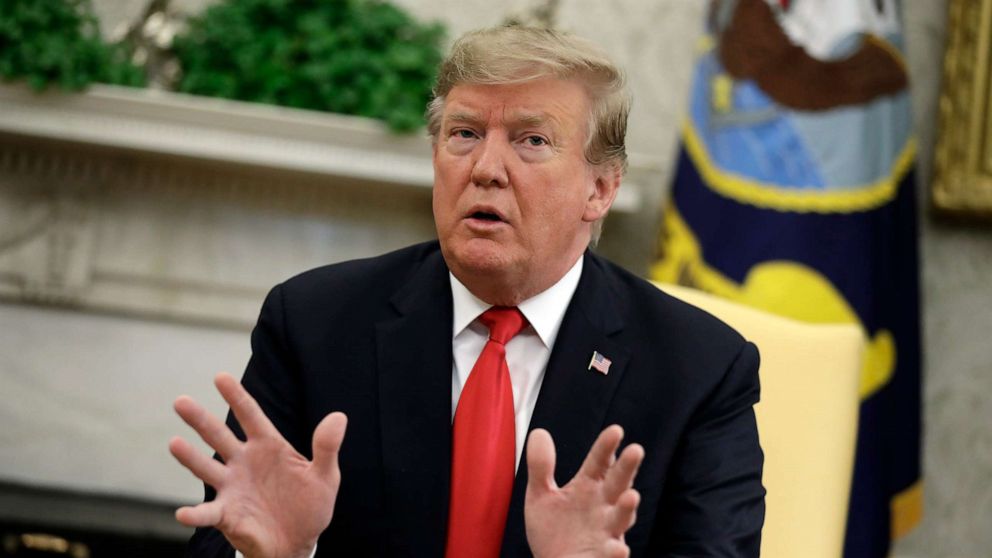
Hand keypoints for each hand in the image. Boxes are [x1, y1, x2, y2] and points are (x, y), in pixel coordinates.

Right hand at [169, 372, 346, 557]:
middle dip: (200, 419)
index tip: (221, 377)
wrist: (298, 544)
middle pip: (219, 436)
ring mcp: (232, 487)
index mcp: (268, 447)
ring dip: (189, 457)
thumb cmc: (310, 505)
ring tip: (174, 443)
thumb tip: (339, 416)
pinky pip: (208, 513)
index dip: (237, 396)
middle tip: (181, 401)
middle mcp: (244, 462)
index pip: (251, 415)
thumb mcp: (325, 476)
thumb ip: (327, 447)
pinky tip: (183, 513)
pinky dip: (195, 514)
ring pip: (206, 468)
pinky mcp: (226, 515)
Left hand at [524, 426, 643, 557]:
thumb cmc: (553, 530)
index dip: (606, 447)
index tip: (615, 430)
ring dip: (627, 508)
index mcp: (589, 487)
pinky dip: (616, 551)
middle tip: (635, 450)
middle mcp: (603, 505)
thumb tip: (539, 432)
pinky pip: (612, 553)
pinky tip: (618, 548)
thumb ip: (541, 466)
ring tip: (631, 496)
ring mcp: (606, 531)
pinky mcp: (603, 555)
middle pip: (618, 483)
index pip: (600, 462)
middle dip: (627, 468)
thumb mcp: (540, 495)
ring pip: (621, 517)